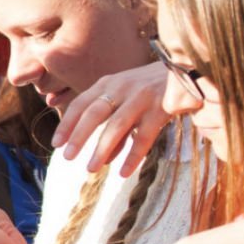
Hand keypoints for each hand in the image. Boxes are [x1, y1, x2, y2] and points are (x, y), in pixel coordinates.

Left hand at [51, 64, 171, 176]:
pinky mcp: (161, 108)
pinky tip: (123, 172)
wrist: (187, 71)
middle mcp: (122, 88)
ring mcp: (141, 98)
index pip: (81, 104)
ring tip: (91, 168)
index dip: (67, 124)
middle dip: (79, 136)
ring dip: (102, 149)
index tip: (56, 143)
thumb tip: (105, 157)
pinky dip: (132, 155)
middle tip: (67, 157)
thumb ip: (114, 123)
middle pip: (94, 113)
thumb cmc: (150, 88)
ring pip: (117, 126)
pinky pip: (144, 136)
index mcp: (108, 83)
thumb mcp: (126, 97)